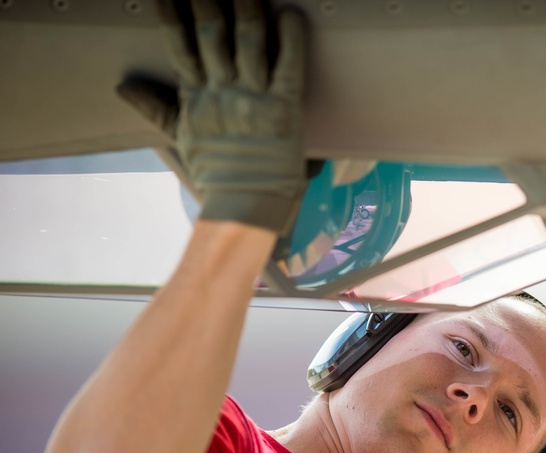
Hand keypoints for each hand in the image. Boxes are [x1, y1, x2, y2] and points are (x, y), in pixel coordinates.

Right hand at [117, 0, 307, 234]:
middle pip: (212, 33)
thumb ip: (157, 108)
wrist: (247, 208)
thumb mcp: (182, 139)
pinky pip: (289, 66)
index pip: (179, 45)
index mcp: (196, 98)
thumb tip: (123, 86)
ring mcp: (254, 100)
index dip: (172, 13)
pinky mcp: (286, 110)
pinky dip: (290, 39)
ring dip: (247, 7)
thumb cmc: (218, 176)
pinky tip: (289, 14)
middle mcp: (223, 93)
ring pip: (248, 42)